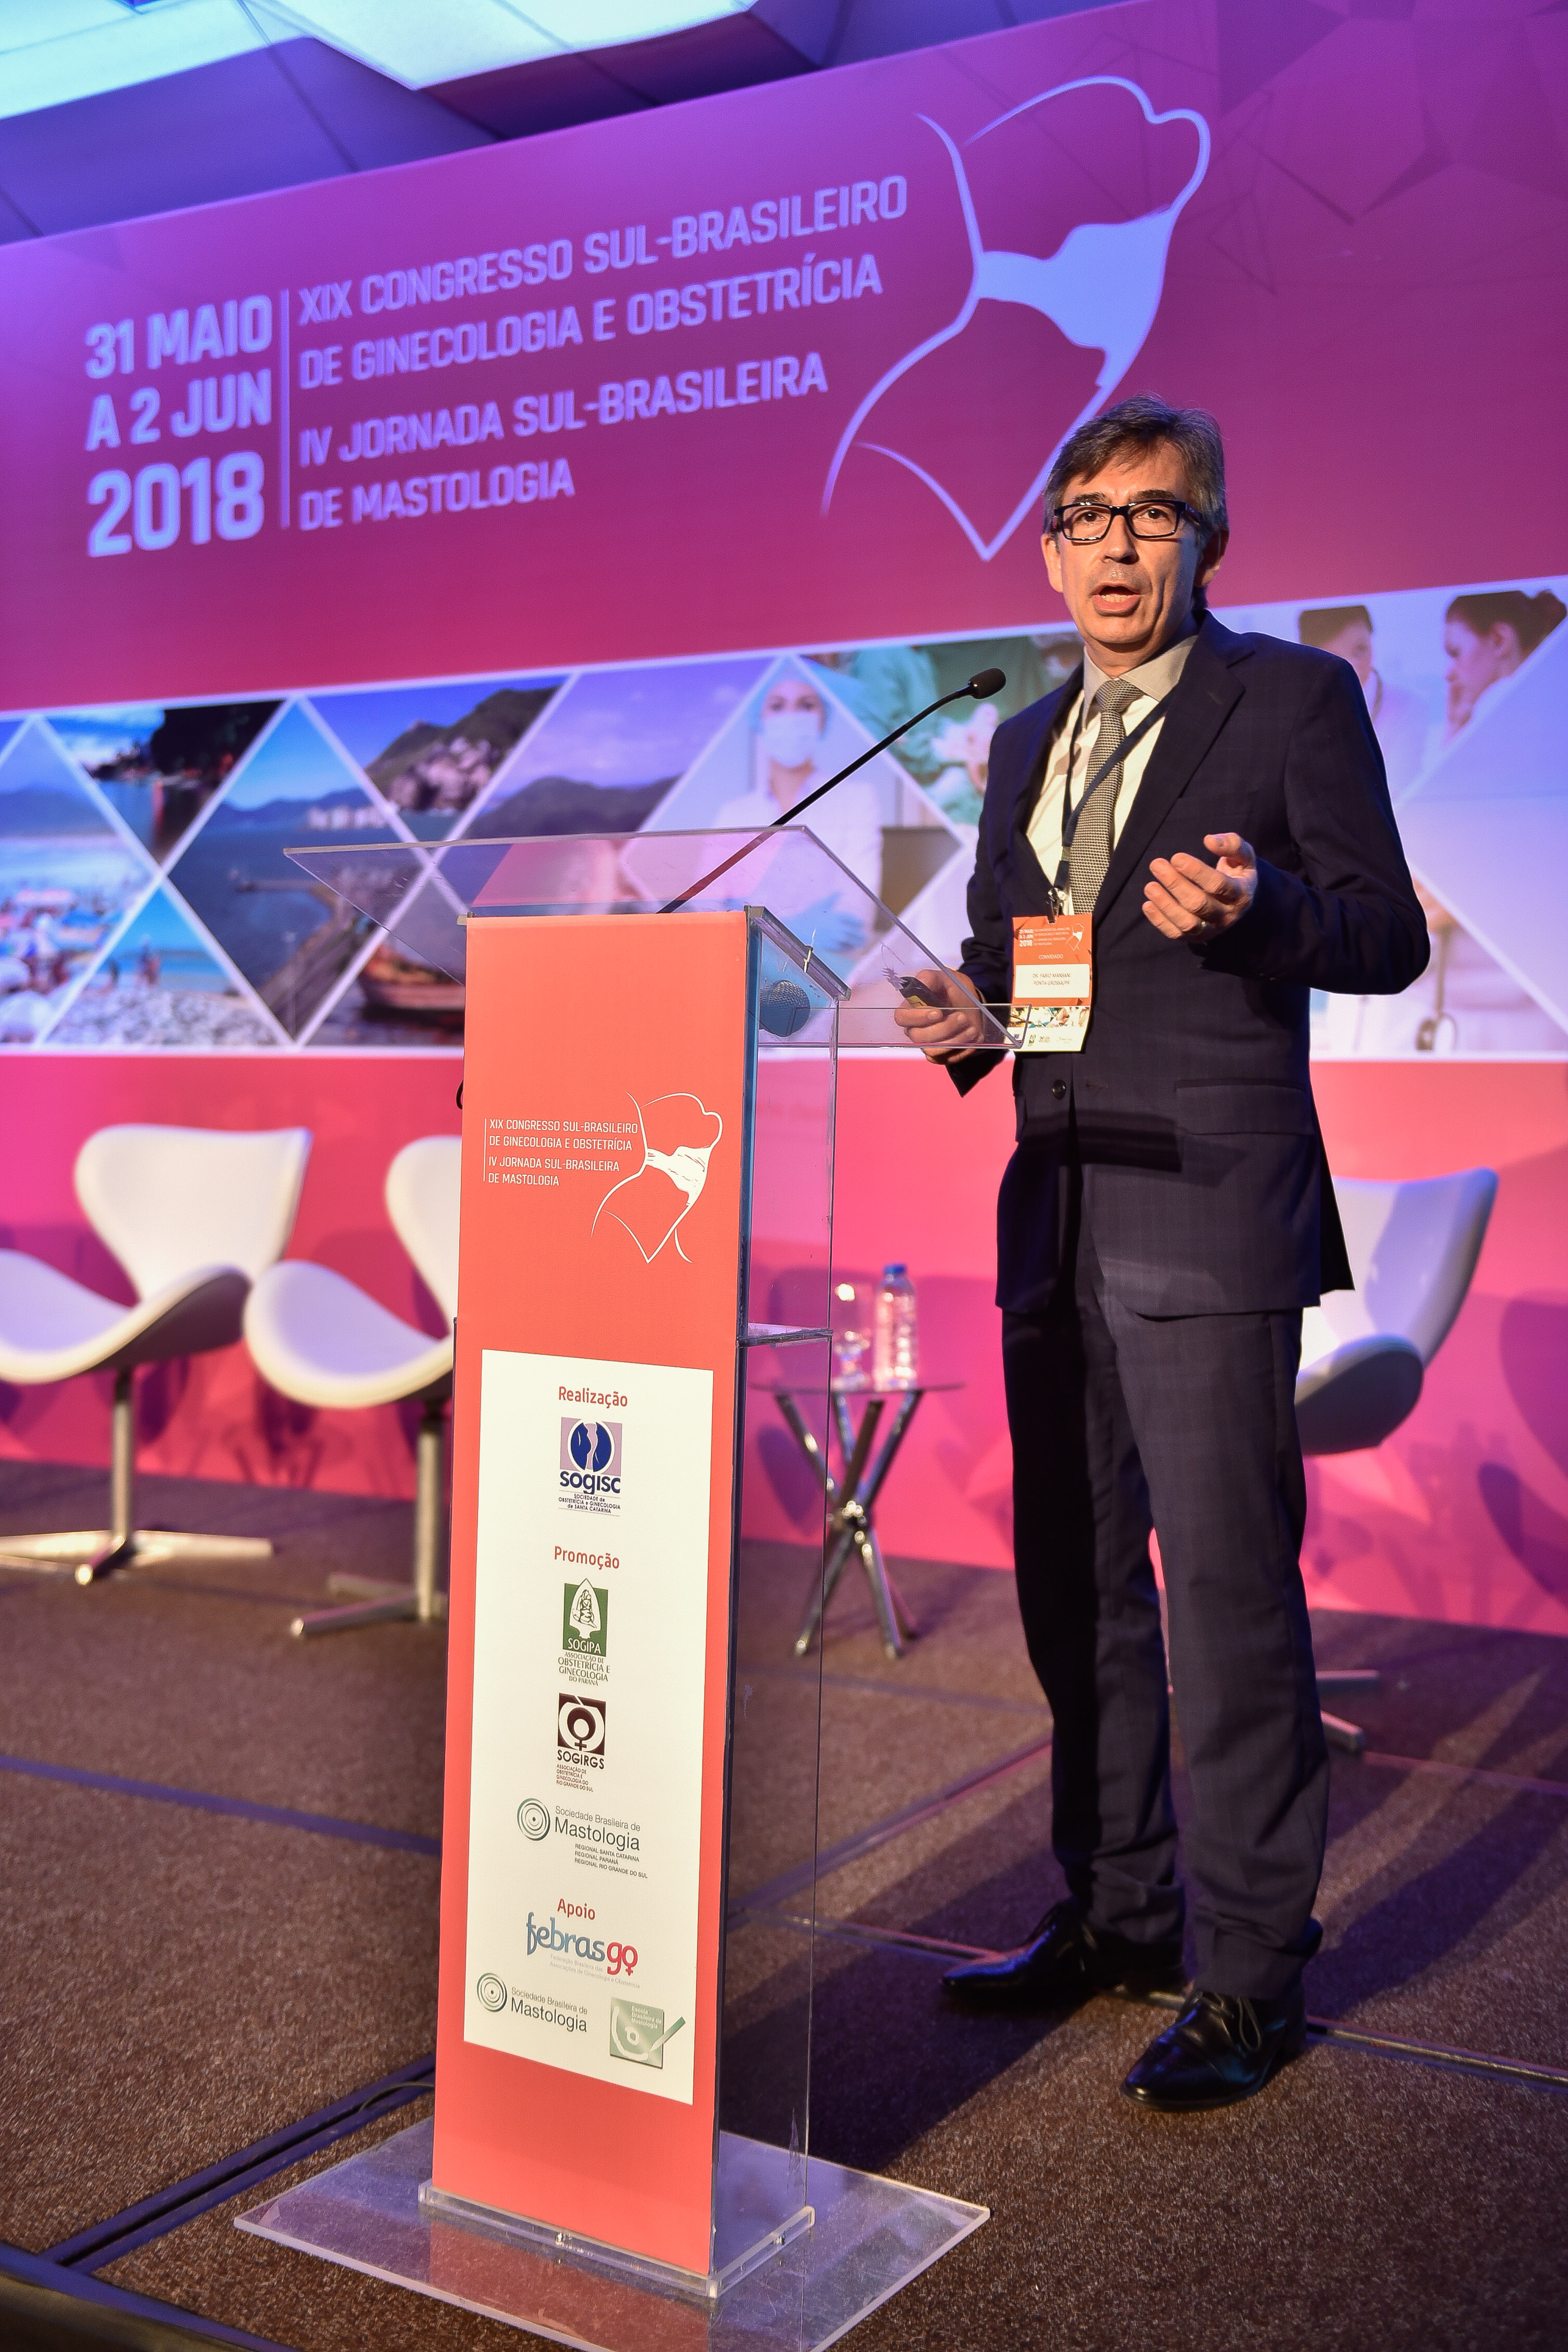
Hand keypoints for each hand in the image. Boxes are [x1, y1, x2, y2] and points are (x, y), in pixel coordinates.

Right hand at [892, 967, 988, 1060]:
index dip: (917, 1017)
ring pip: (933, 1050)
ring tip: (971, 1027)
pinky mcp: (940, 1056)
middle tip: (962, 1016)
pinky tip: (971, 1035)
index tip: (938, 1012)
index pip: (902, 1018)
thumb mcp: (946, 979)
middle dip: (943, 1028)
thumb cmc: (954, 991)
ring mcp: (927, 1044)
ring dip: (955, 1038)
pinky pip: (946, 1058)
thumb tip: (922, 981)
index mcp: (911, 1010)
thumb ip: (932, 978)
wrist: (973, 1006)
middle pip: (918, 1037)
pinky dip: (961, 1047)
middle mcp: (915, 1029)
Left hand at [1143, 833, 1257, 942]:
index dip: (1195, 871)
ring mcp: (1212, 929)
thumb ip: (1231, 844)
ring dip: (1165, 905)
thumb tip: (1209, 840)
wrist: (1239, 902)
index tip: (1175, 857)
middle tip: (1156, 864)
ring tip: (1149, 886)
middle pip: (1199, 904)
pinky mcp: (1196, 938)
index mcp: (1240, 894)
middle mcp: (1227, 916)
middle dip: (1175, 884)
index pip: (1217, 885)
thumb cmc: (1237, 872)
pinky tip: (1148, 904)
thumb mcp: (1243, 856)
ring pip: (1187, 923)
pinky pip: (1176, 934)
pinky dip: (1160, 921)